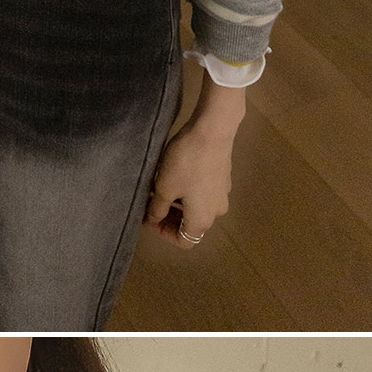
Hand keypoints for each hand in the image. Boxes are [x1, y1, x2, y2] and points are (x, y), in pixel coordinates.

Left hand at [146, 76, 245, 244]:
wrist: (212, 130)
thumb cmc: (186, 163)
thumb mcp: (164, 188)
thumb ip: (157, 209)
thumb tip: (154, 218)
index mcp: (201, 220)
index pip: (183, 241)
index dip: (162, 233)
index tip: (147, 217)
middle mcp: (215, 211)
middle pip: (190, 225)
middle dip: (168, 217)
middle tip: (149, 203)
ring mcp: (222, 194)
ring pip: (196, 207)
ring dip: (177, 203)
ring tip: (159, 188)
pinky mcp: (223, 177)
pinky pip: (203, 192)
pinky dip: (188, 191)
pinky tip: (176, 176)